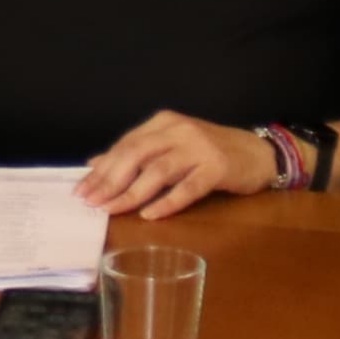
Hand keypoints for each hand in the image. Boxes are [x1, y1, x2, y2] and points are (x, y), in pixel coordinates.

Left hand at [78, 111, 271, 220]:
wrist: (258, 153)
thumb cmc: (209, 153)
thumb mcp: (169, 148)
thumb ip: (135, 155)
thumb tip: (95, 165)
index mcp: (163, 123)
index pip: (124, 145)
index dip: (101, 169)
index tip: (81, 190)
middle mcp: (179, 131)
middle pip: (137, 154)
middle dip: (110, 180)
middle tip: (92, 203)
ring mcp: (200, 148)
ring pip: (159, 170)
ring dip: (132, 192)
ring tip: (113, 210)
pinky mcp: (218, 167)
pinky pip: (188, 187)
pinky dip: (168, 202)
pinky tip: (150, 215)